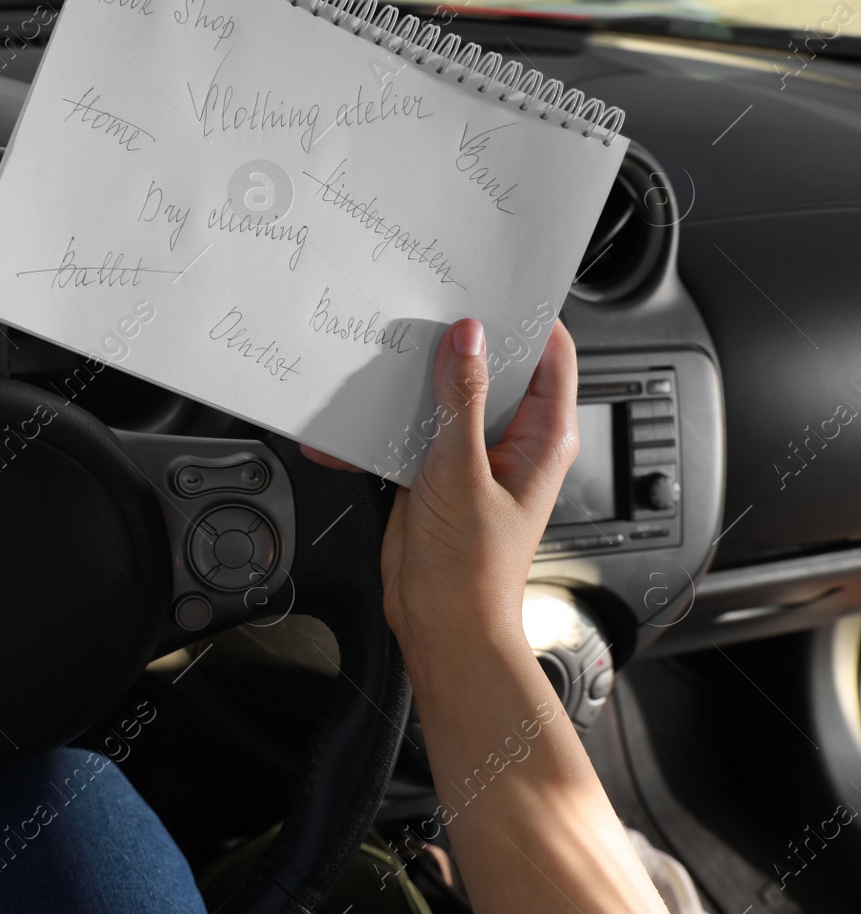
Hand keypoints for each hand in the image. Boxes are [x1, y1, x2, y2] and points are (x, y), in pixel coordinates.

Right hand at [302, 318, 578, 650]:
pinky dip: (388, 417)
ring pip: (448, 394)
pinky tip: (363, 413)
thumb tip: (468, 339)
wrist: (439, 624)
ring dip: (417, 380)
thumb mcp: (463, 473)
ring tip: (389, 354)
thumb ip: (462, 400)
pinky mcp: (433, 470)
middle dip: (460, 341)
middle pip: (492, 367)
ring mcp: (471, 455)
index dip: (526, 316)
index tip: (491, 288)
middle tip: (428, 312)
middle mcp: (512, 441)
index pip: (550, 353)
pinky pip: (413, 426)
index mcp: (544, 437)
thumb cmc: (473, 570)